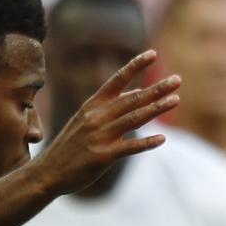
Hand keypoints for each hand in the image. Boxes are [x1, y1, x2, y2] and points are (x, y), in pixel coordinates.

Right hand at [34, 49, 180, 195]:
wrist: (48, 172)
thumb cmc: (72, 145)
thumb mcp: (87, 120)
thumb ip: (111, 107)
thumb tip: (138, 93)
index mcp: (92, 105)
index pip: (117, 80)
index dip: (135, 66)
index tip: (153, 54)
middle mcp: (97, 117)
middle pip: (132, 99)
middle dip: (156, 89)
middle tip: (177, 80)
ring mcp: (99, 136)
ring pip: (133, 119)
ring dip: (156, 109)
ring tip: (175, 101)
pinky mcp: (102, 156)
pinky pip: (129, 147)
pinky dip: (145, 143)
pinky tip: (162, 139)